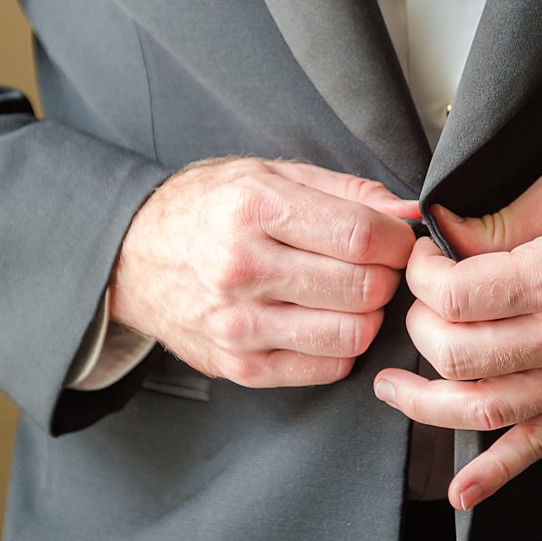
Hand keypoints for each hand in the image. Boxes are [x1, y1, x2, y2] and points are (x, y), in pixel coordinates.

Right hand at [109, 157, 419, 386]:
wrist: (132, 258)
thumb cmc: (207, 209)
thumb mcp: (270, 173)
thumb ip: (347, 191)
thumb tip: (409, 214)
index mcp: (254, 209)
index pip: (362, 237)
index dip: (398, 242)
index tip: (397, 240)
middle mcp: (243, 268)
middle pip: (364, 289)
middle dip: (387, 277)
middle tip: (375, 266)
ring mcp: (239, 324)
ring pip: (353, 334)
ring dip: (368, 315)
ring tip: (349, 294)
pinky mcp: (240, 366)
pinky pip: (327, 367)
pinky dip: (341, 346)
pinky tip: (323, 320)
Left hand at [374, 163, 541, 509]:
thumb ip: (500, 217)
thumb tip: (440, 236)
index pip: (456, 296)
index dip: (422, 277)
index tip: (423, 261)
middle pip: (458, 355)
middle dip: (418, 328)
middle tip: (418, 304)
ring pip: (483, 410)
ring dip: (425, 403)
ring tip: (392, 387)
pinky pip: (537, 448)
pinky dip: (495, 476)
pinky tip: (460, 491)